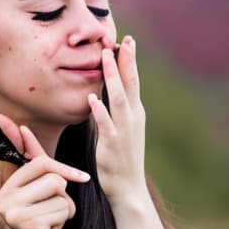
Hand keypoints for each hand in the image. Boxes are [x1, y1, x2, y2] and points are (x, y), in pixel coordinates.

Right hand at [0, 114, 89, 228]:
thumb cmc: (50, 221)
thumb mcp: (43, 190)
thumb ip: (35, 161)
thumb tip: (23, 126)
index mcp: (4, 190)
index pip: (38, 162)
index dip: (63, 168)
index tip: (82, 177)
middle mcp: (2, 201)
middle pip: (52, 175)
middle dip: (63, 193)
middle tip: (54, 212)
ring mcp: (11, 213)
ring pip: (59, 189)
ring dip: (65, 206)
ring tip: (54, 221)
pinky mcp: (27, 224)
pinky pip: (62, 206)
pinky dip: (66, 218)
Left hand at [88, 35, 148, 206]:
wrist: (129, 188)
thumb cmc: (124, 157)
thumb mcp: (126, 129)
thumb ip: (119, 110)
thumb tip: (110, 91)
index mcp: (136, 113)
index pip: (133, 82)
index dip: (130, 61)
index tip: (127, 41)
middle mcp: (133, 118)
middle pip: (130, 84)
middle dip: (127, 61)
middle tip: (124, 40)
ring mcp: (124, 131)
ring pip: (119, 99)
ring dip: (112, 77)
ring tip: (105, 57)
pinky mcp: (112, 145)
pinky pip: (106, 125)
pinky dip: (100, 111)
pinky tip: (93, 98)